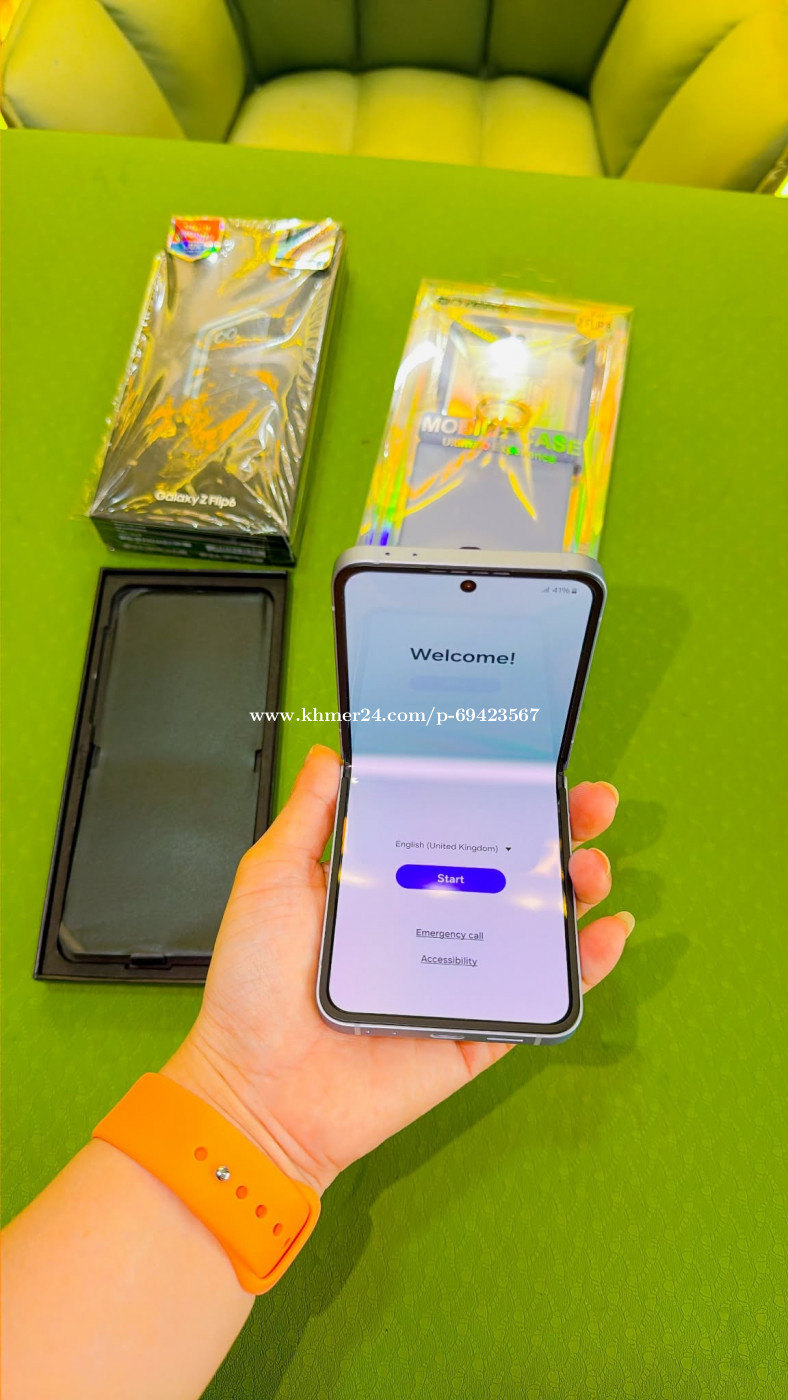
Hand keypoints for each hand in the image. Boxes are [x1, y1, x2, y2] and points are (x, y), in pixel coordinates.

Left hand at [165, 748, 632, 1195]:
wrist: (255, 1091)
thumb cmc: (253, 988)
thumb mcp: (272, 880)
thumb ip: (308, 817)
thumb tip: (331, 754)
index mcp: (388, 886)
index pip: (458, 829)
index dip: (499, 798)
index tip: (534, 767)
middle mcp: (431, 925)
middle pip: (511, 871)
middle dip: (559, 833)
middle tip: (591, 805)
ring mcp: (458, 978)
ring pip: (537, 929)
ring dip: (579, 892)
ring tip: (593, 866)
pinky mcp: (475, 1030)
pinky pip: (540, 998)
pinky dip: (585, 969)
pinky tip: (608, 934)